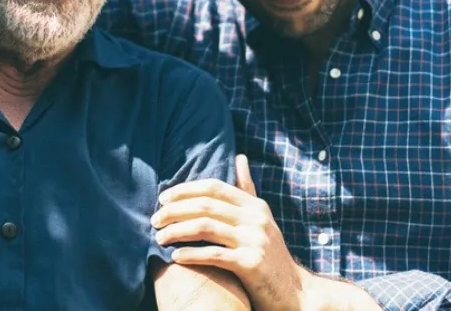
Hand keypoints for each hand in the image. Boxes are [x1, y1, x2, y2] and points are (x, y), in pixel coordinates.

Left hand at [152, 154, 316, 310]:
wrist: (296, 292)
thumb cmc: (271, 254)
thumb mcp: (261, 218)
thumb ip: (247, 190)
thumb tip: (240, 157)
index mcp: (255, 205)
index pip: (214, 187)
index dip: (185, 190)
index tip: (162, 198)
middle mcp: (256, 218)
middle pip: (205, 205)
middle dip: (174, 211)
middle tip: (154, 220)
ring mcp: (255, 240)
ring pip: (205, 227)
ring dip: (176, 231)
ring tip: (159, 238)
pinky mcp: (251, 264)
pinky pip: (213, 254)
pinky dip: (191, 254)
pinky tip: (175, 257)